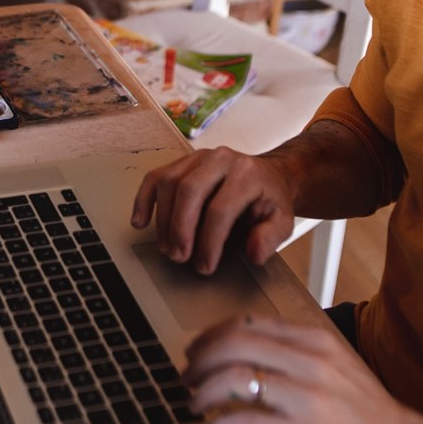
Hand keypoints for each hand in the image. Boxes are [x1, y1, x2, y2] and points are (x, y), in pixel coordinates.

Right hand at [130, 147, 297, 273]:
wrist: (267, 178)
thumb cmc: (268, 202)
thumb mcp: (282, 222)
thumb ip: (270, 237)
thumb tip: (254, 253)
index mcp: (248, 174)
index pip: (221, 208)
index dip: (209, 241)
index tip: (205, 266)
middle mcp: (221, 159)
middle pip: (190, 190)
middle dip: (180, 228)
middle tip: (179, 257)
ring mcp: (198, 157)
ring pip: (170, 182)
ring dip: (163, 219)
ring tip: (167, 248)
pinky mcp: (182, 162)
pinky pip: (156, 176)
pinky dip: (144, 199)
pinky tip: (140, 221)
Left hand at [184, 314, 422, 423]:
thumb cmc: (369, 415)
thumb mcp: (337, 364)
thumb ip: (296, 351)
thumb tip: (247, 347)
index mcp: (315, 341)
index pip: (248, 323)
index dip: (212, 335)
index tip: (198, 349)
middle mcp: (310, 363)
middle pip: (233, 343)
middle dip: (200, 359)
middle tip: (188, 376)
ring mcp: (306, 399)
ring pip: (233, 379)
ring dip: (202, 392)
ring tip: (195, 404)